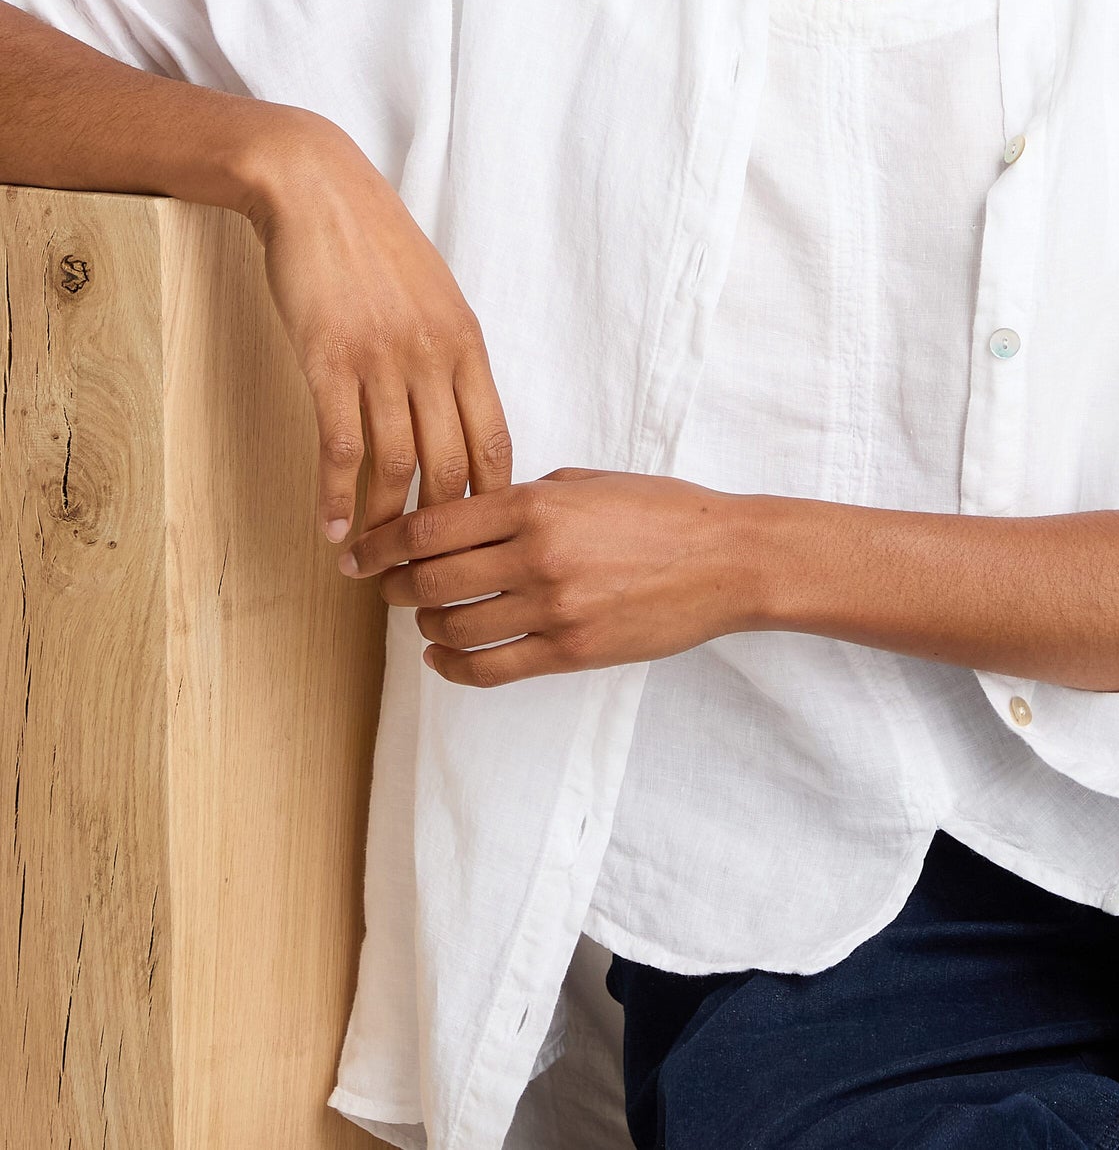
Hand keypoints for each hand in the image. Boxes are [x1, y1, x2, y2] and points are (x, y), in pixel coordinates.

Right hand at [241, 113, 512, 543]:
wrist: (318, 190)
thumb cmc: (375, 244)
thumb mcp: (434, 295)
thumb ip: (448, 353)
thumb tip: (454, 412)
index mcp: (467, 344)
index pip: (495, 442)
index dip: (489, 502)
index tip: (476, 541)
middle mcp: (434, 357)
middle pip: (450, 468)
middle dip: (438, 532)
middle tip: (420, 573)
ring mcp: (383, 360)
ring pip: (396, 468)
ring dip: (383, 528)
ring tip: (369, 564)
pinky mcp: (329, 360)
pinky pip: (342, 447)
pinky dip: (338, 498)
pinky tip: (332, 529)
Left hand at [337, 467, 762, 685]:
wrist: (725, 559)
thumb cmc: (661, 512)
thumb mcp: (587, 482)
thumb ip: (526, 498)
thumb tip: (471, 516)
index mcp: (536, 503)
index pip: (432, 525)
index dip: (384, 542)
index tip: (361, 553)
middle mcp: (537, 554)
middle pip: (431, 577)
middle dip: (394, 585)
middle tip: (383, 587)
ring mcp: (554, 607)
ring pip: (455, 626)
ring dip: (426, 623)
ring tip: (423, 617)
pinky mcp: (572, 651)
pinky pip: (491, 669)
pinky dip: (453, 666)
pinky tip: (442, 656)